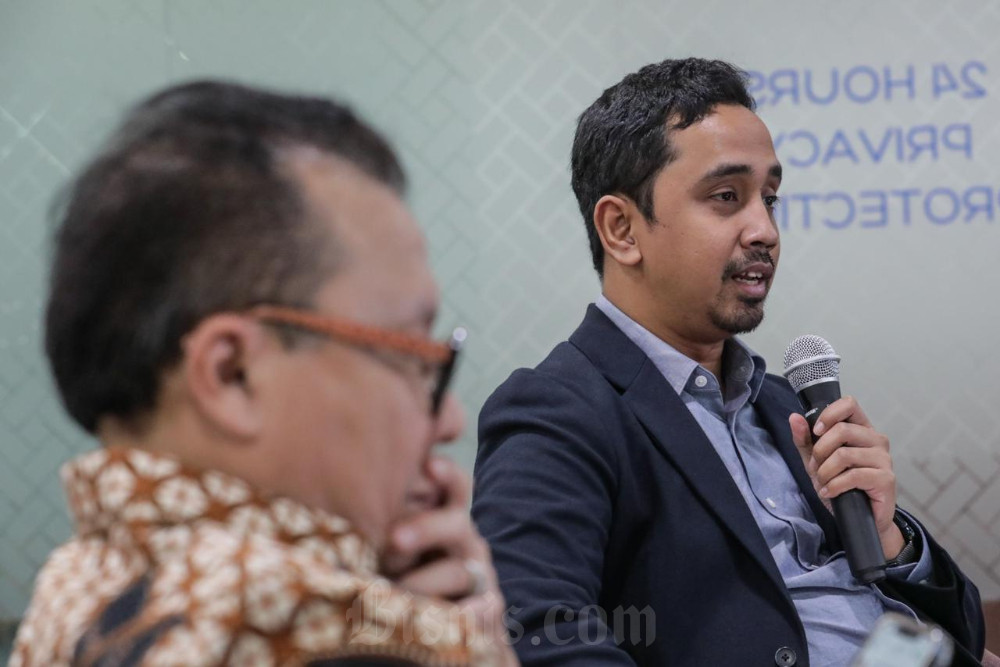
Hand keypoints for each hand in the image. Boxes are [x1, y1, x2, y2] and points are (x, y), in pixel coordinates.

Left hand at [382, 456, 516, 664]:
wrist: (434, 620)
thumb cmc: (398, 570)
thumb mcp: (390, 542)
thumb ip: (382, 522)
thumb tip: (347, 499)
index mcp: (446, 516)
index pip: (454, 486)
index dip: (446, 475)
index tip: (430, 464)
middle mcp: (466, 541)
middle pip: (456, 524)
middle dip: (426, 529)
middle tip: (395, 539)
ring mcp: (479, 574)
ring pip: (458, 572)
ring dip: (424, 582)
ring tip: (397, 592)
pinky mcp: (487, 609)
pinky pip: (481, 610)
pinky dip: (467, 614)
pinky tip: (452, 615)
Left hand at [789, 396, 903, 559]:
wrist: (860, 519)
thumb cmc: (841, 486)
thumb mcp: (816, 461)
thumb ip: (805, 440)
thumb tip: (795, 417)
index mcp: (861, 429)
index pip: (849, 404)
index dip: (829, 414)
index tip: (817, 432)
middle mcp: (876, 440)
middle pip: (842, 429)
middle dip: (820, 451)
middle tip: (816, 467)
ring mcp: (884, 459)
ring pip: (844, 454)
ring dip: (825, 472)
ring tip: (823, 483)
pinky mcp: (886, 478)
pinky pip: (852, 476)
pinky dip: (833, 486)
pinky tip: (829, 493)